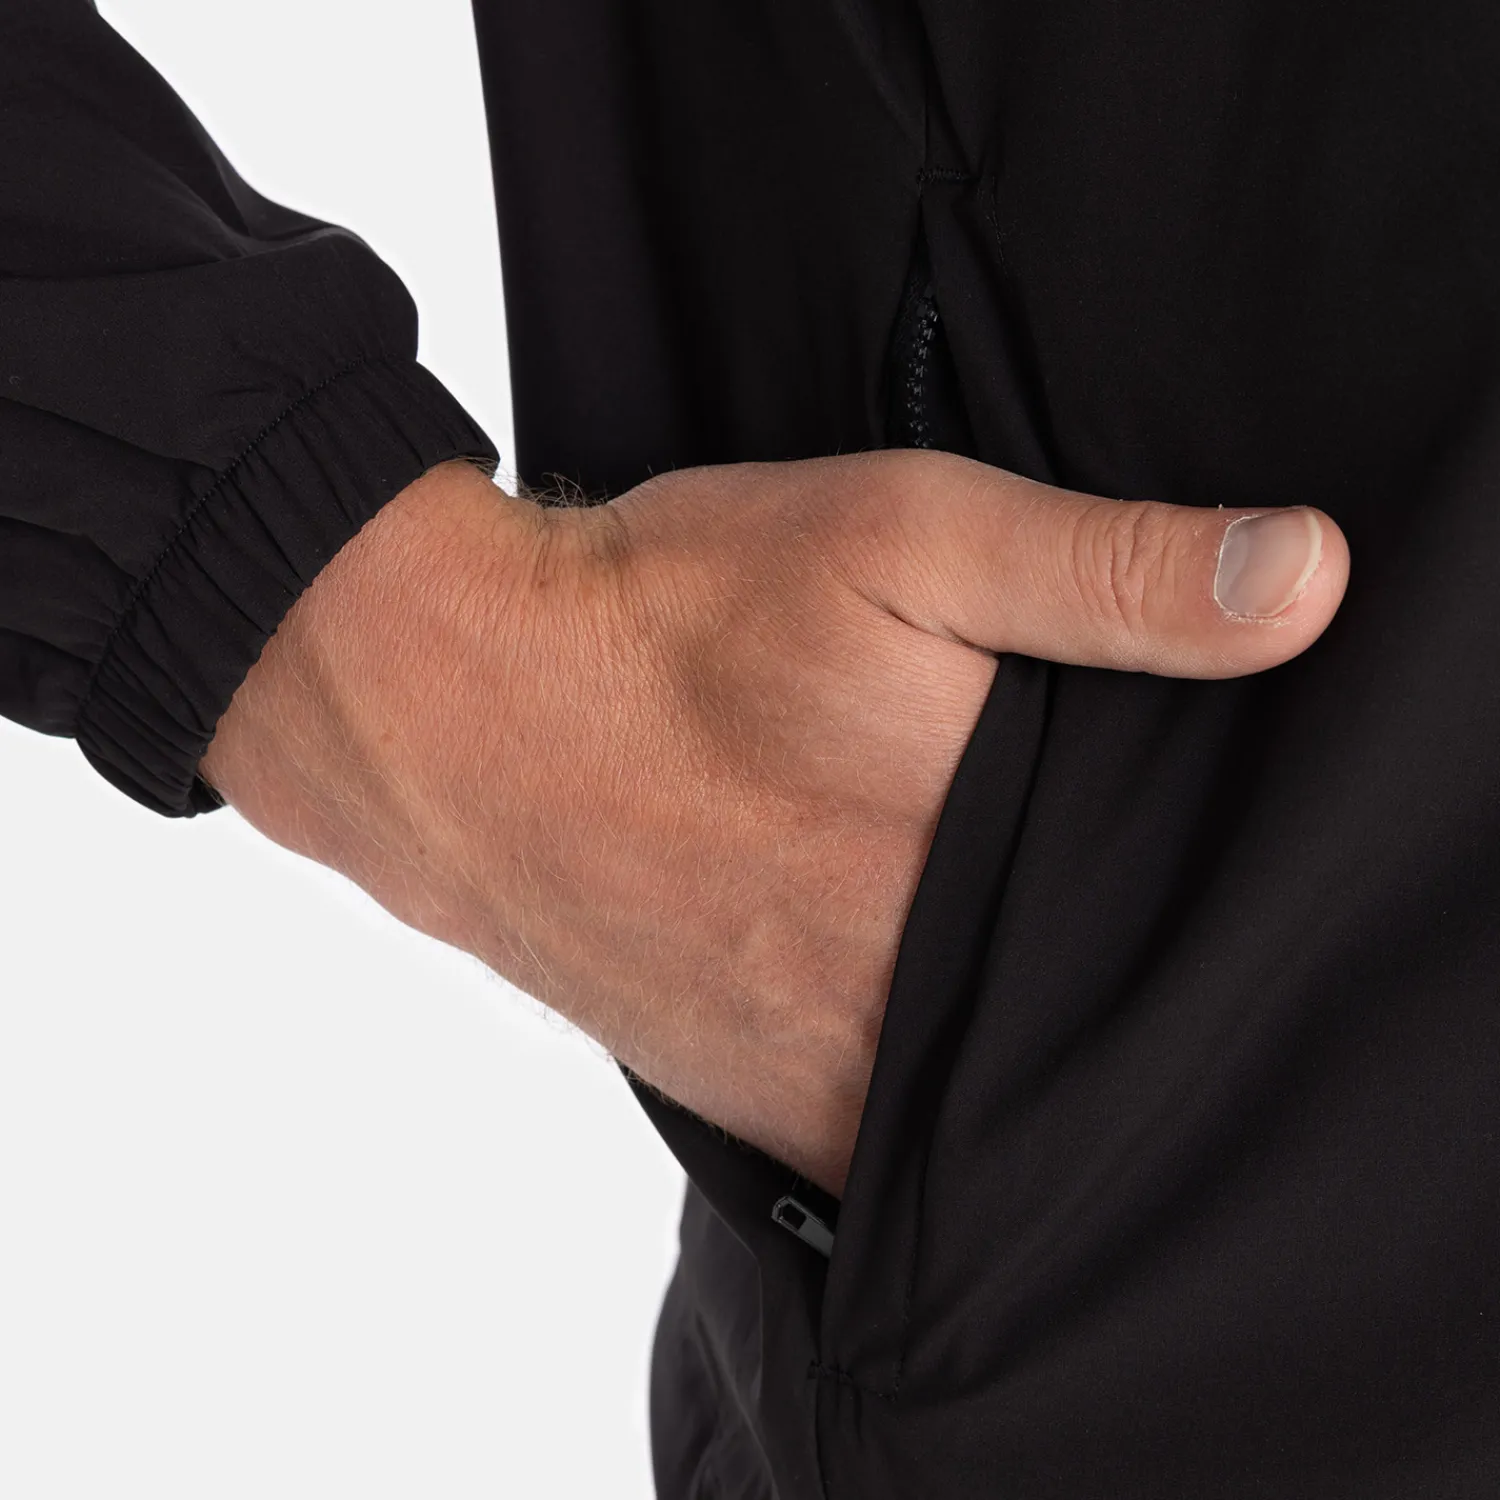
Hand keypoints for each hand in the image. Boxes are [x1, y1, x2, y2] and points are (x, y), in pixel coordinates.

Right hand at [201, 453, 1347, 1194]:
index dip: (1205, 904)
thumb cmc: (668, 617)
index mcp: (964, 872)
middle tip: (1097, 898)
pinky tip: (908, 998)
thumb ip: (1104, 575)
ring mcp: (817, 1071)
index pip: (1164, 937)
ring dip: (1006, 1038)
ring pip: (976, 1096)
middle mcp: (900, 1002)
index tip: (1223, 866)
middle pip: (1071, 1025)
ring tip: (1006, 953)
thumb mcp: (899, 540)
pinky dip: (915, 1084)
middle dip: (1104, 973)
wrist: (452, 712)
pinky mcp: (747, 1097)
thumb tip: (1308, 583)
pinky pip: (876, 1130)